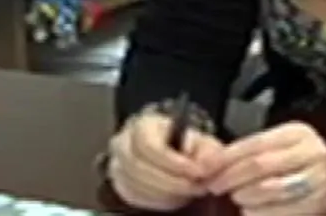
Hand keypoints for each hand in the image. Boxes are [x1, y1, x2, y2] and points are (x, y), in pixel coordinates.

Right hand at [106, 112, 224, 211]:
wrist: (170, 152)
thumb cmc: (184, 145)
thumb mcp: (201, 141)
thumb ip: (208, 152)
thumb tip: (208, 164)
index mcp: (142, 125)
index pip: (149, 145)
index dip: (174, 162)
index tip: (197, 172)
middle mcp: (122, 143)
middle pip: (139, 168)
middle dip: (172, 182)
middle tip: (197, 187)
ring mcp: (117, 165)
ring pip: (136, 185)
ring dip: (166, 193)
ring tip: (189, 191)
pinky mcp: (120, 184)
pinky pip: (135, 197)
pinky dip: (158, 201)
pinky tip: (175, 197)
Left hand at [202, 121, 325, 215]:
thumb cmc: (300, 164)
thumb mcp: (280, 148)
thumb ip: (251, 153)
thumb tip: (211, 163)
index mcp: (297, 133)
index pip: (255, 143)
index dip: (227, 157)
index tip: (207, 168)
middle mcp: (312, 151)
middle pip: (263, 164)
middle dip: (233, 177)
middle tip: (216, 186)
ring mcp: (321, 177)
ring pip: (276, 188)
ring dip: (250, 196)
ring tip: (236, 199)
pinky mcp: (325, 201)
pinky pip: (290, 209)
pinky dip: (266, 213)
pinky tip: (252, 212)